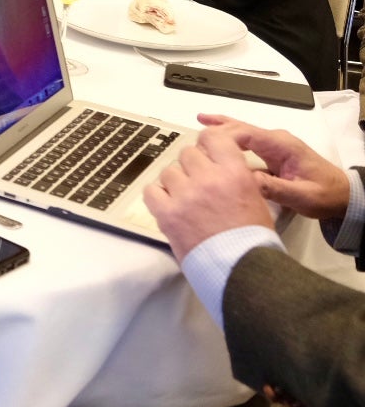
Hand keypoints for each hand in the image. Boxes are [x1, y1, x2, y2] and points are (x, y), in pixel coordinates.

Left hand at [143, 132, 273, 261]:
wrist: (242, 269)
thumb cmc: (253, 237)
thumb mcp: (256, 198)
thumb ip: (235, 176)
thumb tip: (216, 163)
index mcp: (234, 173)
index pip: (212, 137)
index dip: (207, 142)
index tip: (207, 151)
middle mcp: (208, 179)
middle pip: (187, 153)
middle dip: (192, 165)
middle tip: (198, 182)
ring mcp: (185, 195)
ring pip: (168, 171)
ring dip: (175, 182)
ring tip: (186, 199)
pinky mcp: (167, 214)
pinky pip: (151, 191)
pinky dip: (158, 196)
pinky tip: (169, 206)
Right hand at [197, 114, 351, 220]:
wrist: (343, 197)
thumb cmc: (325, 195)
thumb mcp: (301, 196)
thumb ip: (274, 188)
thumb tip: (243, 181)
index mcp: (282, 145)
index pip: (246, 133)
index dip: (223, 136)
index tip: (205, 146)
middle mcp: (277, 140)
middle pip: (242, 128)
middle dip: (218, 127)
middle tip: (195, 132)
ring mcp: (275, 145)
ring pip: (243, 131)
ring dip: (222, 127)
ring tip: (200, 121)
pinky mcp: (273, 152)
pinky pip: (247, 140)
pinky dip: (230, 136)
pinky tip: (218, 137)